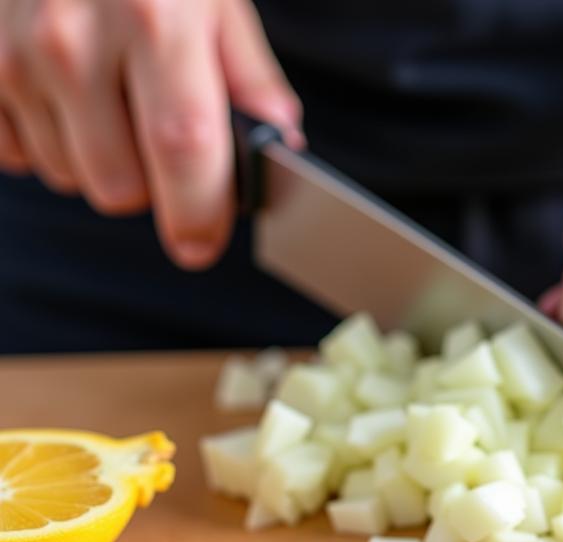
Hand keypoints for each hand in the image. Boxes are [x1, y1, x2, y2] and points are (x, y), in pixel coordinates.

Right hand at [0, 0, 302, 267]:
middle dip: (150, 190)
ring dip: (97, 163)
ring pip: (69, 177)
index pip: (183, 148)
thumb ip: (250, 76)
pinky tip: (62, 100)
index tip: (202, 243)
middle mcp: (76, 39)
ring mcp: (16, 53)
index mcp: (156, 21)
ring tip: (107, 102)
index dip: (197, 212)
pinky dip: (44, 143)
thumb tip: (280, 142)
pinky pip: (17, 155)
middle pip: (119, 187)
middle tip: (158, 145)